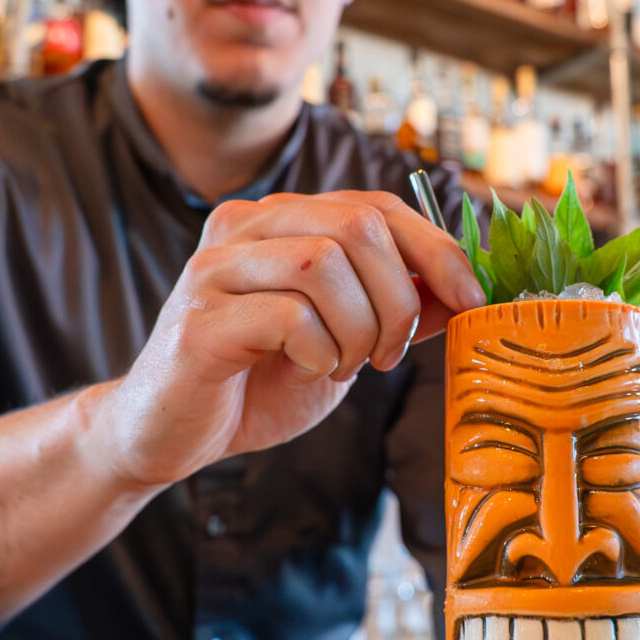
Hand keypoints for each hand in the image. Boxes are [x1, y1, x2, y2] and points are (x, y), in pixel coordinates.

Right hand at [98, 190, 485, 489]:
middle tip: (389, 353)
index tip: (471, 298)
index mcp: (280, 220)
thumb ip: (393, 310)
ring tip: (345, 365)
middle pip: (357, 226)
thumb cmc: (256, 383)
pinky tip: (307, 372)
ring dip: (357, 327)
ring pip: (322, 264)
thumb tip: (461, 292)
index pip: (375, 206)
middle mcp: (243, 228)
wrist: (168, 434)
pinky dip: (319, 352)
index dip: (437, 249)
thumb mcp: (343, 341)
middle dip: (397, 298)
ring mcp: (215, 270)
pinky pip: (288, 316)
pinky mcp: (199, 320)